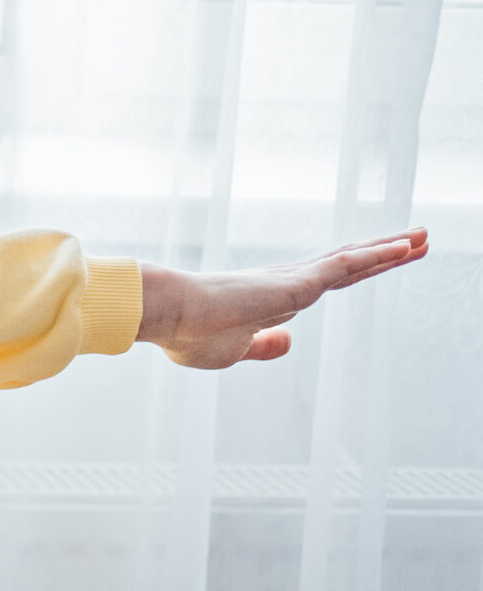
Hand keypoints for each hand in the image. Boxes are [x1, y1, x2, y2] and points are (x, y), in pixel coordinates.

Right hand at [138, 229, 428, 368]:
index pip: (320, 283)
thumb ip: (263, 347)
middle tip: (413, 242)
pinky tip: (406, 246)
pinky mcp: (298, 282)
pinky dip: (380, 255)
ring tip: (422, 238)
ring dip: (390, 249)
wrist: (167, 314)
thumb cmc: (188, 335)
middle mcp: (285, 283)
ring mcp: (293, 280)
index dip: (349, 274)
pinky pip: (349, 265)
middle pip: (345, 266)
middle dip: (379, 255)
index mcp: (269, 300)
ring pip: (353, 261)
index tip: (368, 265)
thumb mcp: (232, 352)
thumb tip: (291, 341)